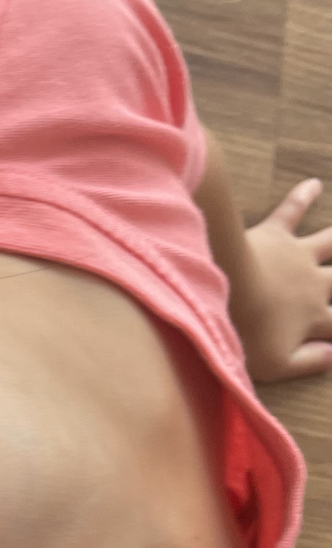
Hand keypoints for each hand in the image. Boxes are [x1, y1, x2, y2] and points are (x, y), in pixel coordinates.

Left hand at [233, 178, 331, 383]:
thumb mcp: (278, 364)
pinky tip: (313, 183)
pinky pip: (292, 211)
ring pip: (331, 243)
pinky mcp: (275, 234)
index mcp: (315, 317)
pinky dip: (302, 196)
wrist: (226, 291)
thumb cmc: (247, 334)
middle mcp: (315, 284)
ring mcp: (298, 256)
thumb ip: (310, 363)